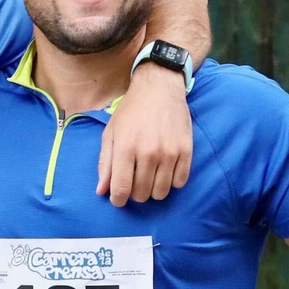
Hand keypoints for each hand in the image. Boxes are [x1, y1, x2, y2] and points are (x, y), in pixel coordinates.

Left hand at [96, 63, 191, 205]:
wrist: (159, 88)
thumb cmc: (131, 111)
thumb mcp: (111, 133)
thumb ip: (105, 163)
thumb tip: (102, 191)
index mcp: (126, 148)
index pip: (121, 189)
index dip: (118, 200)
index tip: (118, 198)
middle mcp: (148, 153)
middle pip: (142, 194)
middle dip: (135, 194)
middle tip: (134, 181)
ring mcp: (169, 153)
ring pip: (161, 192)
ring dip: (153, 190)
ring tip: (149, 177)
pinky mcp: (186, 151)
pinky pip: (180, 182)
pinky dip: (171, 182)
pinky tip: (165, 171)